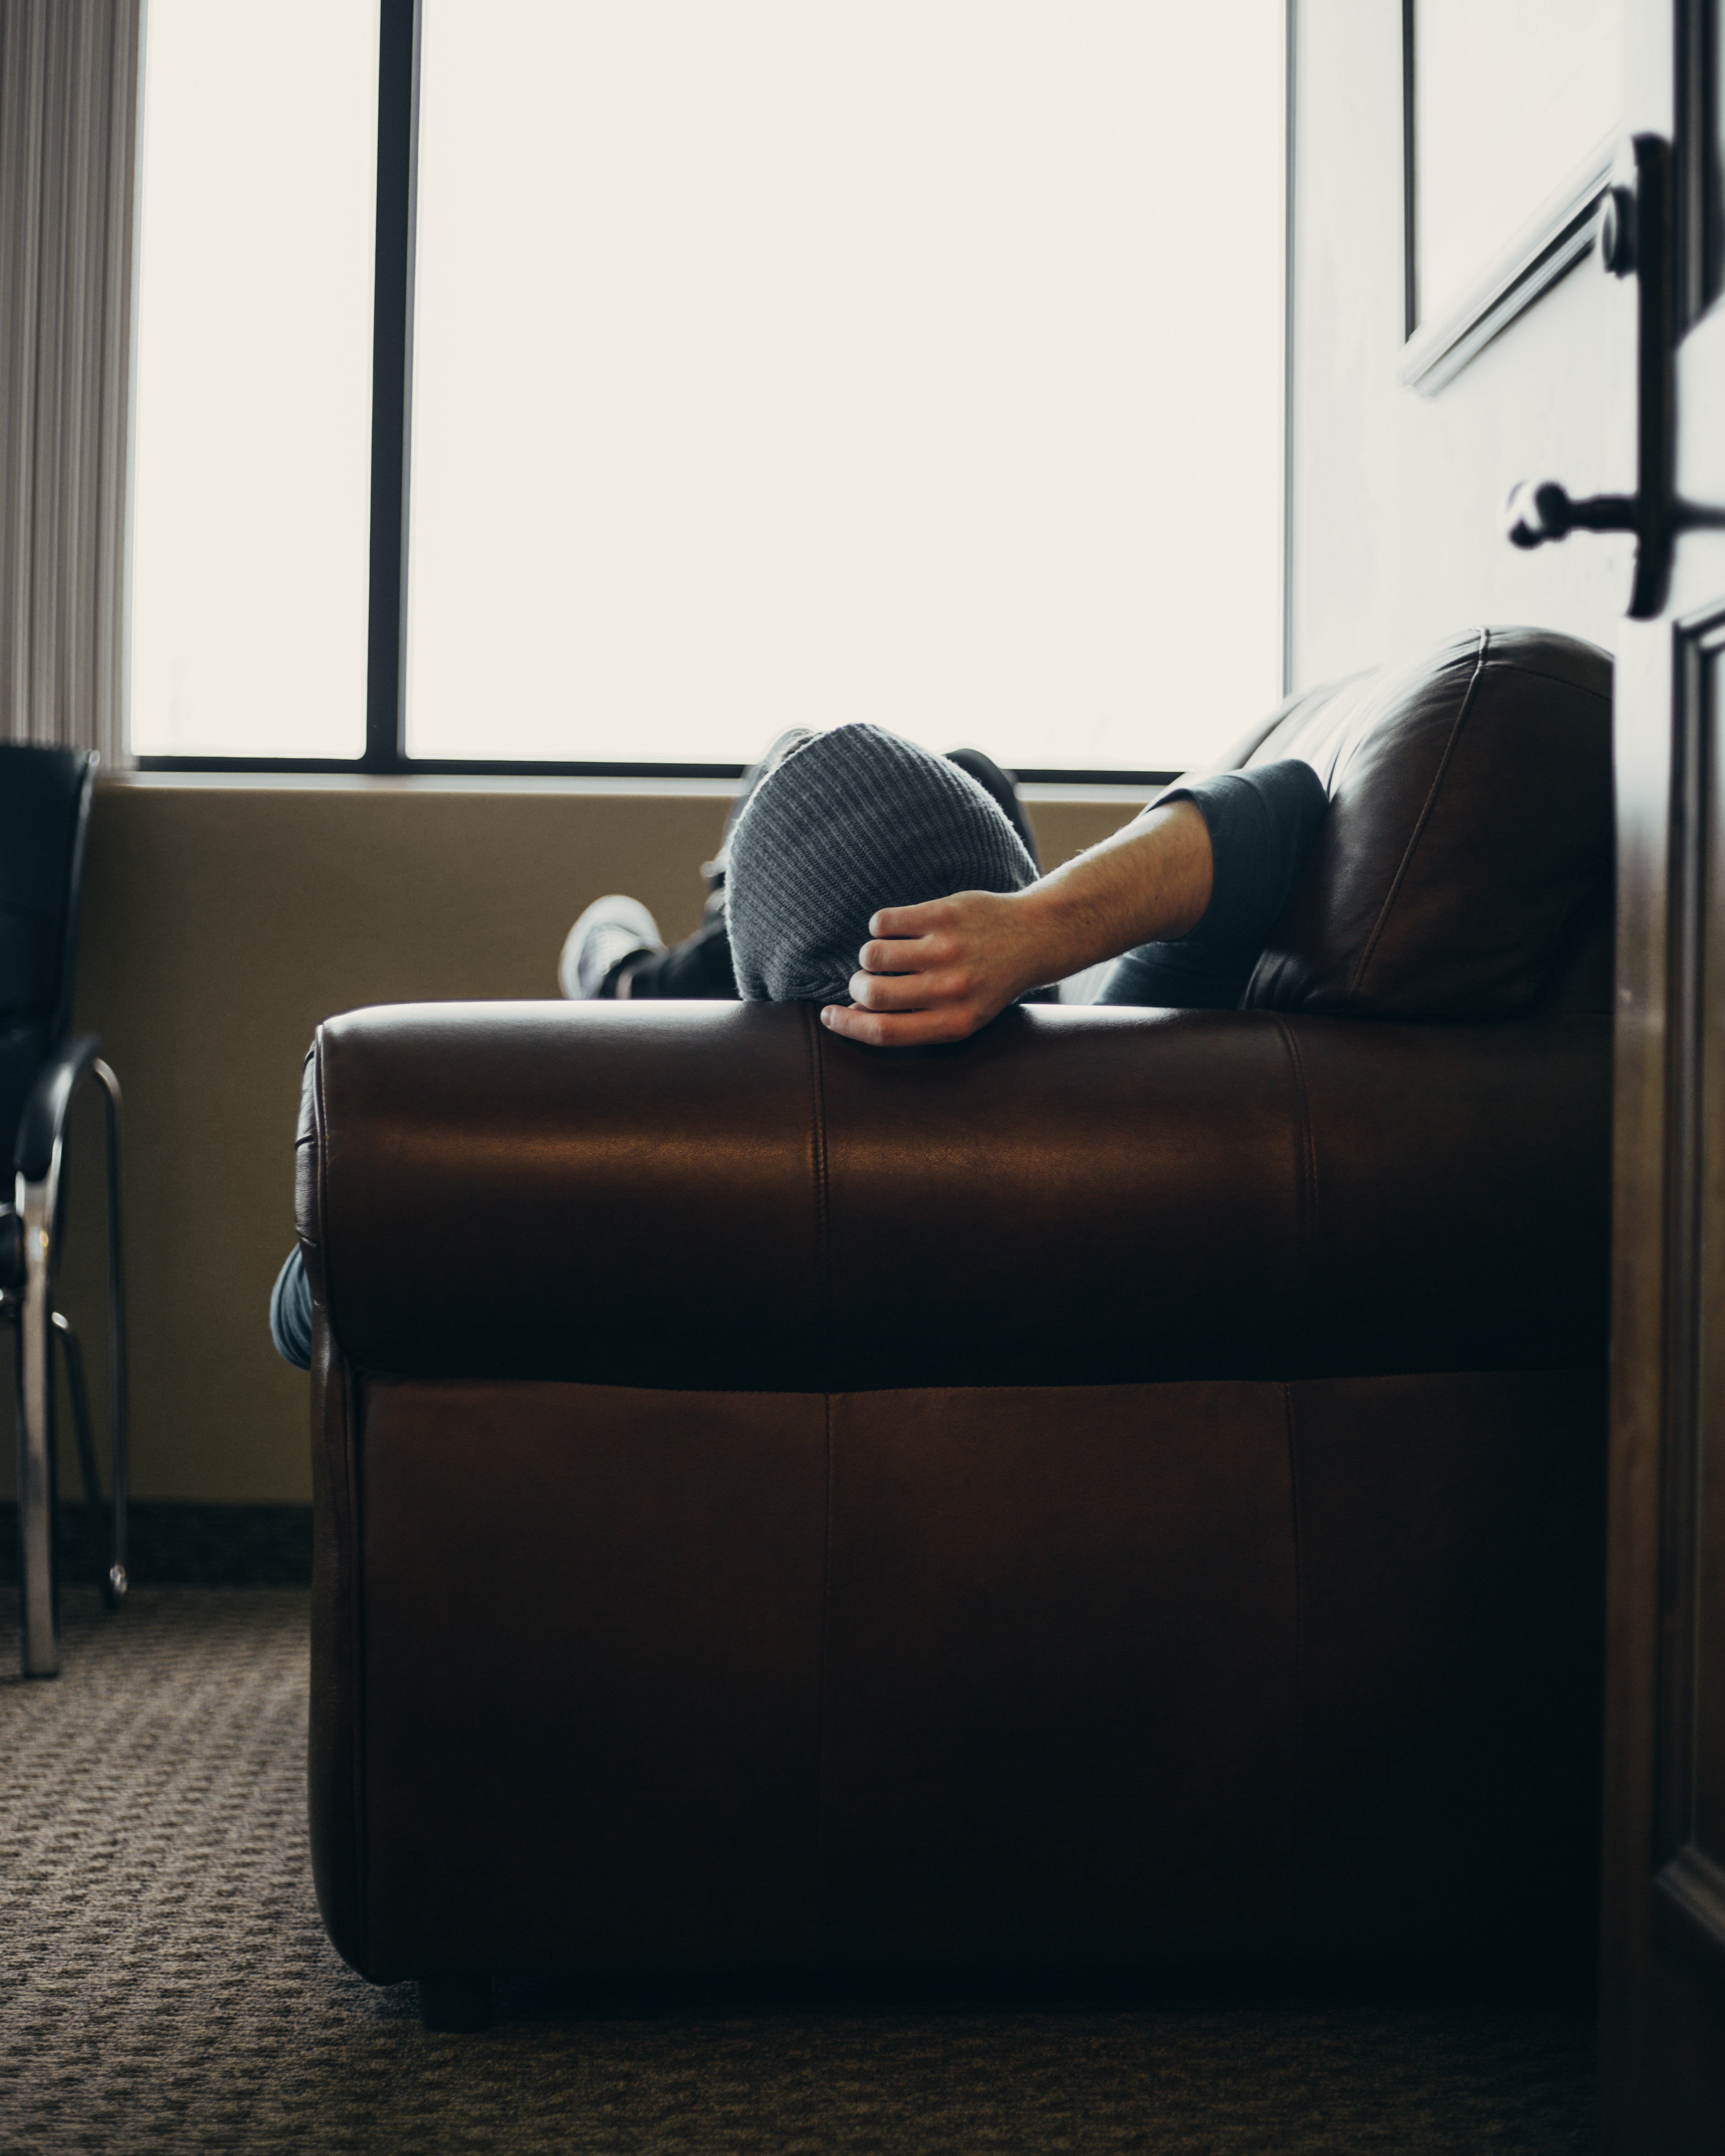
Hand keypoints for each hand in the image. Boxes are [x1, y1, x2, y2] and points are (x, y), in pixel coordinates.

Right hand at [822, 889, 1049, 1048]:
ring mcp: (947, 949)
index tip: (827, 1016)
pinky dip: (881, 926)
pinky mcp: (943, 914)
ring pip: (872, 954)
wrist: (1034, 937)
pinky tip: (901, 929)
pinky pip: (883, 921)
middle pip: (872, 993)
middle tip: (865, 980)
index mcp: (954, 1023)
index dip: (847, 1026)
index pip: (884, 1032)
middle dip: (857, 986)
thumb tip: (854, 1013)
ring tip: (890, 953)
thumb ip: (911, 1019)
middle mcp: (951, 989)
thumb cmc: (987, 982)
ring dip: (870, 955)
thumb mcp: (959, 1014)